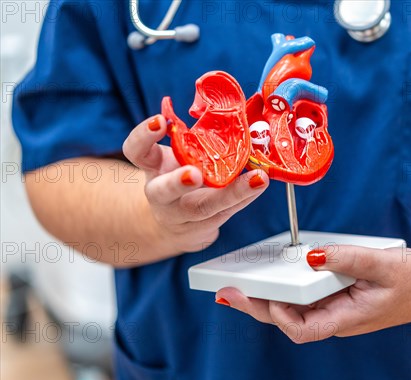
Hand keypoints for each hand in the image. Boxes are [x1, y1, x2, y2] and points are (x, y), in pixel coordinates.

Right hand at [122, 115, 268, 252]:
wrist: (173, 219)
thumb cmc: (177, 175)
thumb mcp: (177, 153)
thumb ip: (192, 136)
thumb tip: (230, 109)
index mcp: (153, 167)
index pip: (137, 151)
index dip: (144, 136)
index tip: (160, 121)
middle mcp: (161, 194)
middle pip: (163, 191)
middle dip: (177, 183)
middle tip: (193, 174)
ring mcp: (182, 214)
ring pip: (202, 209)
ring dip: (231, 194)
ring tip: (256, 179)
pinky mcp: (203, 227)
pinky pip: (226, 212)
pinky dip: (246, 196)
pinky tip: (260, 183)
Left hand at [216, 245, 410, 343]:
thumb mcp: (383, 263)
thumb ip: (347, 259)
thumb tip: (311, 255)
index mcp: (347, 318)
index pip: (303, 329)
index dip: (279, 316)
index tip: (268, 295)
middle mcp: (337, 317)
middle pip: (288, 318)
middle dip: (257, 305)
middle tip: (227, 291)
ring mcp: (337, 308)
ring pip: (295, 307)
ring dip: (267, 296)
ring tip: (240, 283)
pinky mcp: (339, 297)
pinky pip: (307, 296)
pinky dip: (287, 286)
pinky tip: (274, 275)